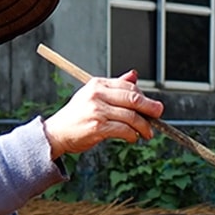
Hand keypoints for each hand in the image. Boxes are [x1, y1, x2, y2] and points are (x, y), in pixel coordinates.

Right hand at [42, 72, 164, 158]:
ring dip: (143, 126)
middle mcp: (97, 94)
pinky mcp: (97, 127)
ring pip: (131, 117)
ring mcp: (97, 111)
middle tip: (158, 114)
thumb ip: (115, 87)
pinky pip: (124, 130)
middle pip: (133, 99)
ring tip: (147, 133)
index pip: (128, 87)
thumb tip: (134, 75)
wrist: (57, 133)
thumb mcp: (94, 96)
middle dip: (150, 108)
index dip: (144, 97)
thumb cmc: (78, 116)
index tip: (151, 106)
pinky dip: (132, 135)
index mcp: (97, 84)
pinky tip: (133, 138)